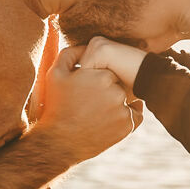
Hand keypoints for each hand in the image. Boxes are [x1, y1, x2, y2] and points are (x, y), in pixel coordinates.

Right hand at [35, 45, 143, 162]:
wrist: (59, 143)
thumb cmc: (55, 106)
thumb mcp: (55, 74)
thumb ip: (70, 54)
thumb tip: (86, 45)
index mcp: (102, 76)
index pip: (109, 70)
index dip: (98, 79)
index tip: (87, 88)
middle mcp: (117, 92)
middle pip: (119, 84)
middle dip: (108, 90)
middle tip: (91, 102)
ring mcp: (124, 110)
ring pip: (127, 98)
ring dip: (117, 102)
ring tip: (98, 111)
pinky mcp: (128, 127)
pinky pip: (134, 114)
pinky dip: (126, 115)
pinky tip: (110, 118)